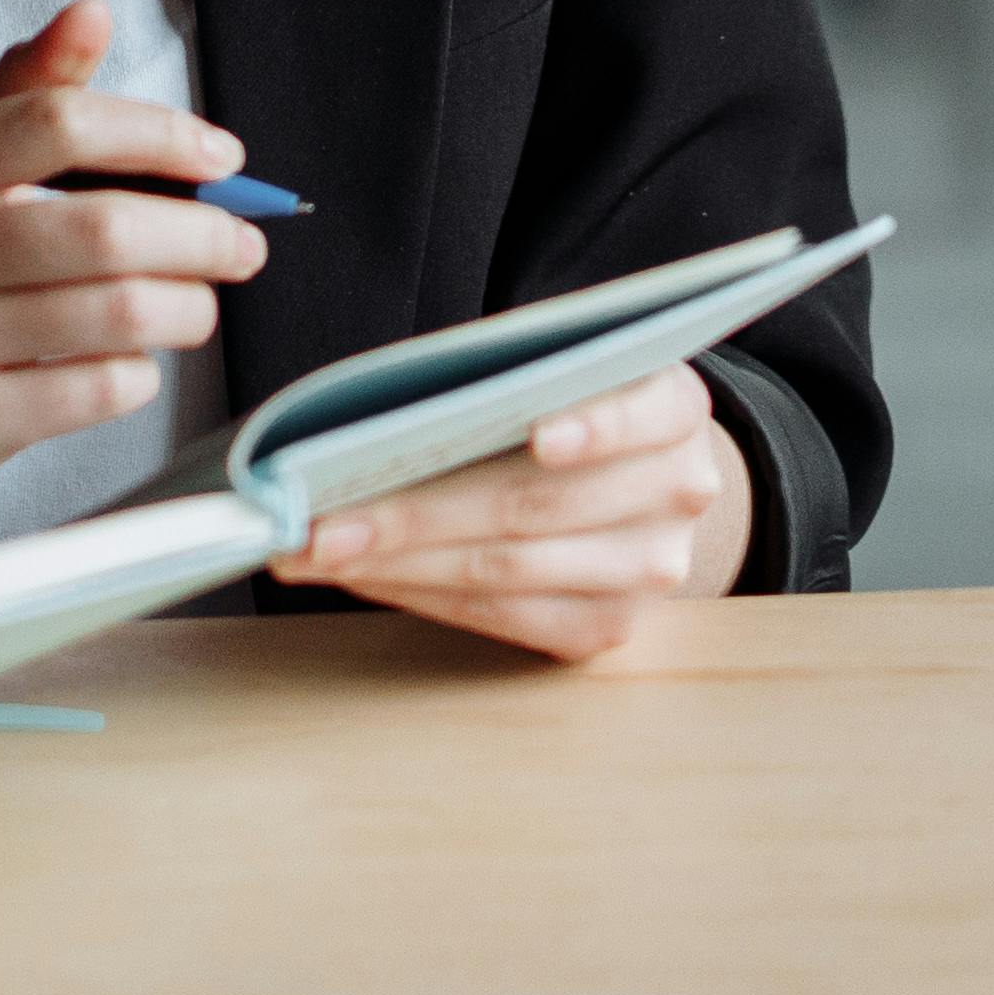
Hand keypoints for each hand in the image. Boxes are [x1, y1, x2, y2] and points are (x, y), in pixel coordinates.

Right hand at [0, 1, 267, 535]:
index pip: (54, 124)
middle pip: (102, 228)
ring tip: (197, 305)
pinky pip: (95, 388)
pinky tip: (130, 363)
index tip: (221, 159)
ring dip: (187, 308)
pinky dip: (139, 372)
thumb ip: (21, 102)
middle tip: (242, 246)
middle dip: (202, 236)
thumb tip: (89, 14)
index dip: (158, 133)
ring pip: (114, 312)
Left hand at [274, 362, 748, 658]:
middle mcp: (680, 491)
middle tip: (314, 519)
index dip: (594, 426)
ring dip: (396, 562)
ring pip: (506, 570)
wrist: (636, 476)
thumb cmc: (567, 401)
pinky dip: (421, 594)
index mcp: (675, 407)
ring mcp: (650, 571)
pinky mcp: (608, 629)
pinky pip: (503, 619)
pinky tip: (363, 575)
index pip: (640, 413)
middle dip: (412, 512)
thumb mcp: (559, 365)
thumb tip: (369, 417)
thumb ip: (502, 378)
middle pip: (535, 505)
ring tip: (313, 551)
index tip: (536, 435)